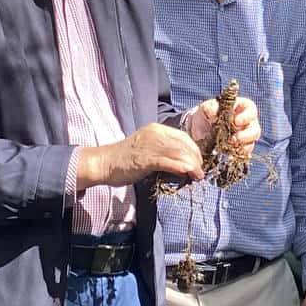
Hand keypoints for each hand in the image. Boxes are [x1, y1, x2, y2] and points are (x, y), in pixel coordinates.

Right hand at [78, 123, 204, 187]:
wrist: (104, 163)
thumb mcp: (148, 148)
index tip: (199, 162)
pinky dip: (180, 167)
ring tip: (197, 176)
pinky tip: (188, 173)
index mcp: (157, 129)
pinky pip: (168, 162)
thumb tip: (183, 162)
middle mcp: (155, 133)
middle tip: (200, 172)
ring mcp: (150, 145)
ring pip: (178, 154)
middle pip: (184, 145)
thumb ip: (164, 151)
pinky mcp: (146, 159)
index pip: (183, 137)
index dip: (194, 150)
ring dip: (192, 166)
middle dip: (195, 159)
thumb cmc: (126, 159)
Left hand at [189, 96, 260, 150]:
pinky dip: (237, 155)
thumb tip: (214, 113)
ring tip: (230, 147)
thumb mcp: (206, 108)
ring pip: (251, 143)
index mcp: (241, 109)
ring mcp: (244, 138)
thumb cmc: (207, 114)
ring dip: (243, 146)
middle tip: (234, 138)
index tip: (236, 121)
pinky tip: (229, 156)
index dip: (246, 116)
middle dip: (246, 135)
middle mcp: (247, 123)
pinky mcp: (239, 149)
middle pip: (255, 129)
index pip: (251, 110)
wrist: (199, 130)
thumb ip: (211, 108)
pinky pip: (243, 154)